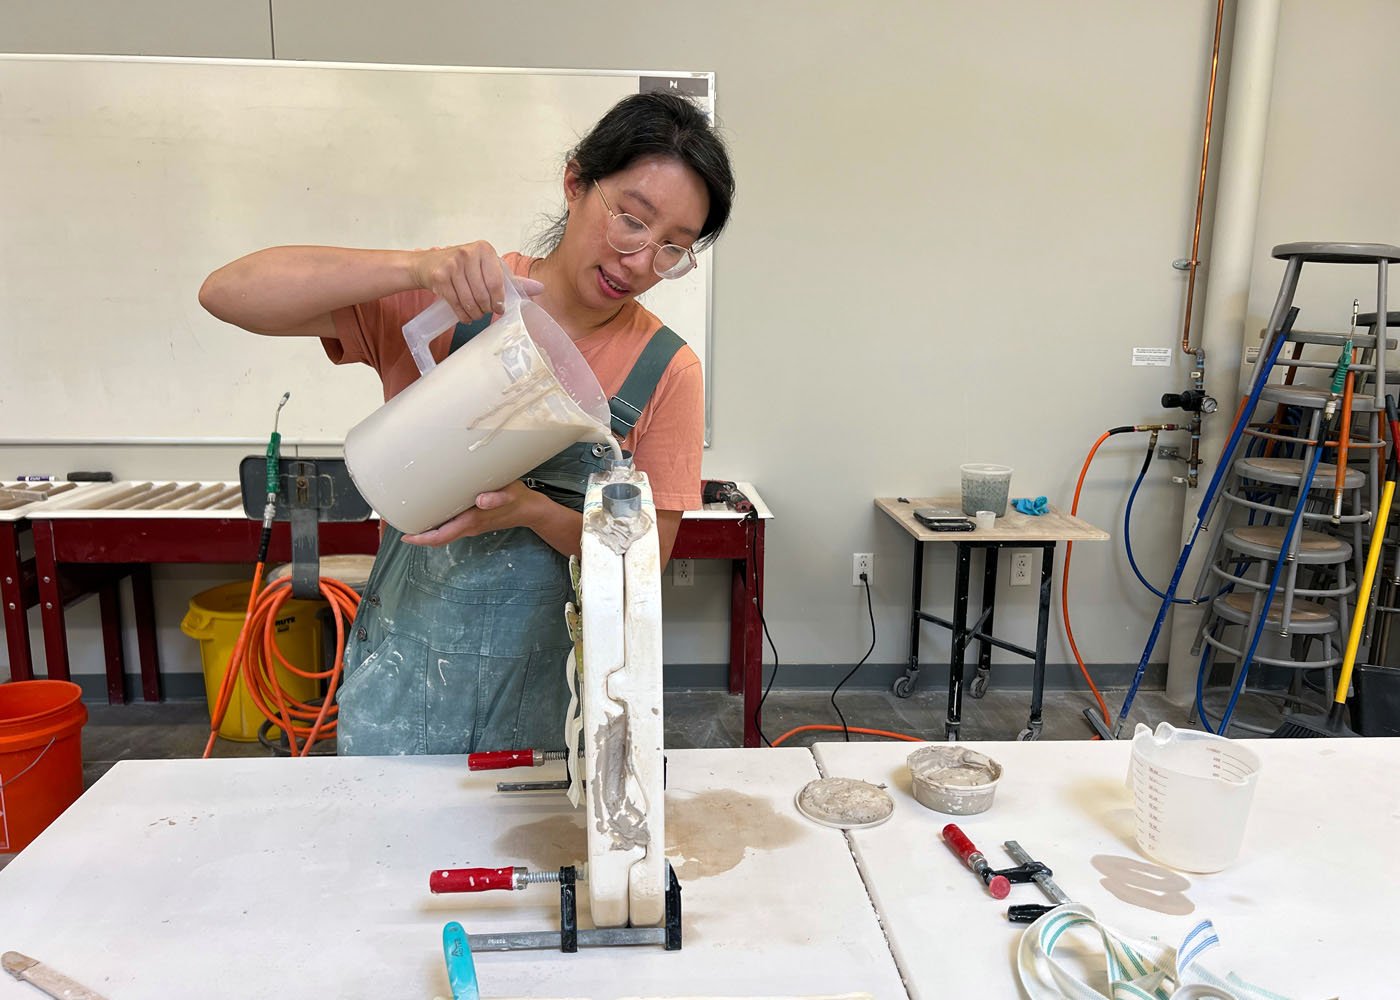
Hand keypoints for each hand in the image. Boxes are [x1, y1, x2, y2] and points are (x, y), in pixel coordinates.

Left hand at [401, 480, 541, 545]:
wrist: (530, 510)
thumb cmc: (518, 499)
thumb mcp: (509, 494)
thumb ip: (496, 497)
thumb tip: (481, 500)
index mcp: (472, 521)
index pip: (441, 536)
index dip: (422, 539)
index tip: (406, 537)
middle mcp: (469, 527)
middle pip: (439, 538)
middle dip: (419, 536)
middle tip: (401, 527)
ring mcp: (471, 527)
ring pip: (444, 534)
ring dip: (428, 532)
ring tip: (412, 521)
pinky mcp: (475, 522)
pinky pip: (452, 528)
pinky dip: (439, 526)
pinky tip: (433, 516)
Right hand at [411, 242, 544, 322]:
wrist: (427, 264)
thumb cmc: (462, 267)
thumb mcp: (488, 268)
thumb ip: (513, 280)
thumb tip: (540, 288)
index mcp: (484, 249)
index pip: (497, 282)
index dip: (499, 300)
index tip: (499, 309)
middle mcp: (468, 253)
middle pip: (483, 294)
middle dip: (486, 309)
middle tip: (485, 312)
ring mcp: (452, 264)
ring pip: (470, 300)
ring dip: (474, 314)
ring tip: (476, 314)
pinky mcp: (440, 276)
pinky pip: (456, 303)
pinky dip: (462, 315)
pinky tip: (465, 316)